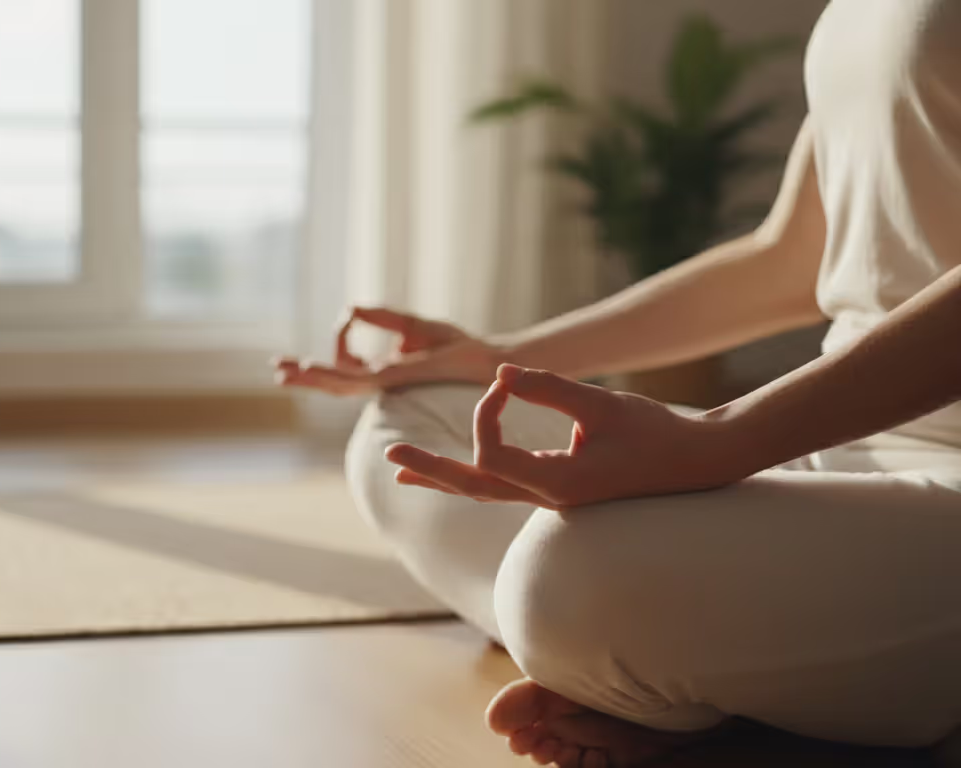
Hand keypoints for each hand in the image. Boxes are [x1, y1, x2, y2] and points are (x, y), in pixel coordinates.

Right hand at [273, 306, 497, 395]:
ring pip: (338, 384)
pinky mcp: (394, 378)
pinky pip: (355, 377)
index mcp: (385, 371)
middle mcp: (382, 381)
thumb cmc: (458, 345)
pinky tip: (312, 366)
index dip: (341, 337)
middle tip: (277, 370)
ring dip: (310, 377)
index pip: (348, 363)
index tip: (349, 315)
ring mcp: (386, 382)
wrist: (486, 359)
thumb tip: (349, 308)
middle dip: (305, 376)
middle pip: (334, 382)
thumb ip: (383, 318)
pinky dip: (330, 371)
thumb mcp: (413, 325)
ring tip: (284, 373)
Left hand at [385, 364, 746, 509]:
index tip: (505, 379)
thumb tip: (499, 371)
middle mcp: (547, 498)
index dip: (486, 409)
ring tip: (402, 469)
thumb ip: (548, 388)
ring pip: (484, 489)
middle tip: (389, 454)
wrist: (698, 463)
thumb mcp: (601, 404)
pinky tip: (453, 470)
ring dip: (443, 474)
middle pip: (473, 485)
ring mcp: (551, 499)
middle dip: (430, 467)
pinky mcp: (559, 491)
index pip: (490, 450)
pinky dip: (473, 474)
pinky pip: (503, 485)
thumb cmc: (656, 433)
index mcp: (556, 484)